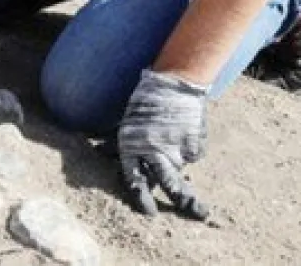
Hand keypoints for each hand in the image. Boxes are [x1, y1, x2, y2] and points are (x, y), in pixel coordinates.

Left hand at [117, 69, 210, 220]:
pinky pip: (193, 155)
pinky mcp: (194, 142)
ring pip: (180, 171)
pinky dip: (190, 151)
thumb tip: (101, 152)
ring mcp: (176, 148)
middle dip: (180, 204)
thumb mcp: (126, 122)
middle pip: (168, 184)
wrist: (172, 83)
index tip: (151, 212)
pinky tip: (186, 136)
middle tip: (193, 218)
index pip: (134, 179)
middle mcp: (154, 151)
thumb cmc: (143, 102)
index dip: (142, 198)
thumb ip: (118, 141)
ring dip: (185, 183)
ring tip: (199, 207)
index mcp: (131, 146)